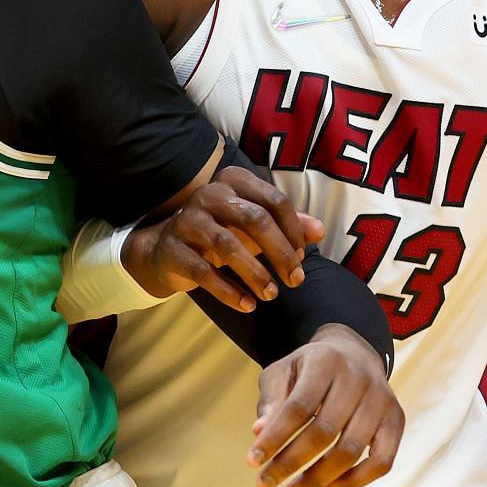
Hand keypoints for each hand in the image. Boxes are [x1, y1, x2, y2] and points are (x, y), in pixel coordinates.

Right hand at [121, 166, 325, 312]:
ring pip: (227, 245)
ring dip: (255, 274)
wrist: (167, 249)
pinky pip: (203, 272)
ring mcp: (187, 221)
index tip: (301, 257)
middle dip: (280, 253)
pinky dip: (228, 291)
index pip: (274, 201)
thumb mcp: (254, 225)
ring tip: (271, 295)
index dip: (293, 231)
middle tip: (296, 281)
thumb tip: (319, 230)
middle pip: (254, 219)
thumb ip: (288, 224)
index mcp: (233, 181)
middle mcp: (208, 194)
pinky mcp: (173, 249)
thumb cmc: (221, 232)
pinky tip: (247, 304)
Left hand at [247, 324, 403, 486]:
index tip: (252, 462)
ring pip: (351, 452)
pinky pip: (381, 462)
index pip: (298, 406)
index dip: (275, 437)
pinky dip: (353, 482)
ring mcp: (382, 400)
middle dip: (290, 463)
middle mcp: (359, 379)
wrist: (353, 353)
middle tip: (264, 485)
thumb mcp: (283, 371)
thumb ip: (271, 399)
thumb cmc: (309, 369)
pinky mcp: (396, 420)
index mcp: (326, 361)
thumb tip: (259, 432)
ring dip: (317, 480)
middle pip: (324, 432)